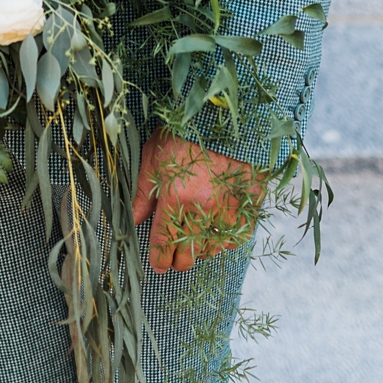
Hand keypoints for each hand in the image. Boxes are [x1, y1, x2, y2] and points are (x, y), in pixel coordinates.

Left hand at [133, 127, 267, 272]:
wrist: (225, 119)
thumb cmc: (184, 135)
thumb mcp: (154, 157)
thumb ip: (144, 192)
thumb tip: (133, 219)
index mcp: (176, 197)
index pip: (163, 243)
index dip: (159, 259)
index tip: (158, 263)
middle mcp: (202, 208)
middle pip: (188, 255)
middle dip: (178, 261)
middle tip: (174, 257)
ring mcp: (229, 209)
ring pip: (212, 250)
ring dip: (201, 250)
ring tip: (195, 242)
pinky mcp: (249, 205)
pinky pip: (236, 238)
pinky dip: (225, 240)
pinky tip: (217, 233)